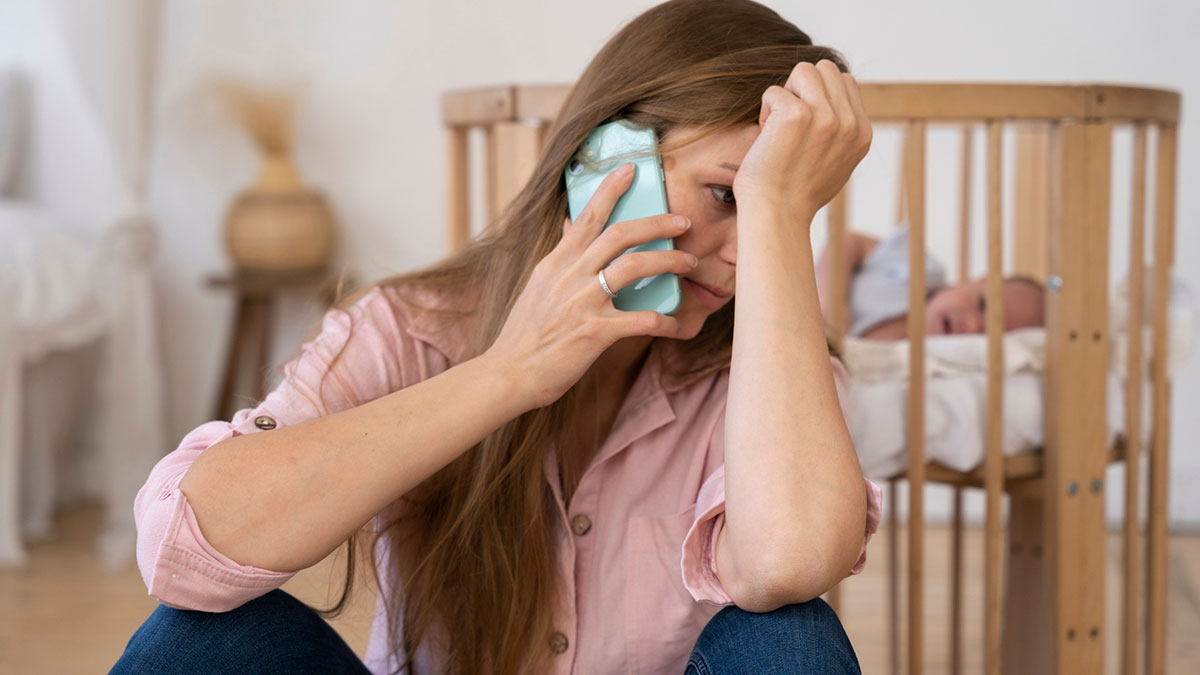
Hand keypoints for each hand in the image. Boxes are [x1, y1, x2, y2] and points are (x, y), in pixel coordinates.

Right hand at [485, 164, 698, 408]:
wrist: (510, 372)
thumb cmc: (525, 334)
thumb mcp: (538, 286)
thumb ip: (559, 258)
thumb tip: (571, 227)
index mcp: (556, 262)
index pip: (587, 216)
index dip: (611, 190)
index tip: (631, 170)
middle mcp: (570, 275)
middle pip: (620, 234)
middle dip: (656, 222)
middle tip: (682, 221)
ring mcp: (583, 302)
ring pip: (634, 266)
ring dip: (668, 261)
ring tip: (688, 263)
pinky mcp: (595, 332)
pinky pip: (641, 319)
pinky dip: (665, 321)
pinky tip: (676, 325)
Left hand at [733, 60, 872, 224]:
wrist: (777, 217)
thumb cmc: (796, 195)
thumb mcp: (836, 163)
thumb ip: (841, 132)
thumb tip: (832, 104)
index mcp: (862, 133)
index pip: (845, 82)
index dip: (818, 96)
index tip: (804, 128)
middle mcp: (850, 122)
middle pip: (825, 70)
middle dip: (802, 89)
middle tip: (788, 126)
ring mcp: (826, 116)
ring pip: (803, 70)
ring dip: (785, 95)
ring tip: (778, 128)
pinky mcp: (797, 114)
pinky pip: (774, 91)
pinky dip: (764, 112)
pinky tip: (767, 140)